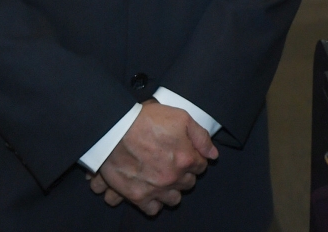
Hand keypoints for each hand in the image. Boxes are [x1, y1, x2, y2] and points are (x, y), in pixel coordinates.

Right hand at [92, 99, 218, 214]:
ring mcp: (155, 188)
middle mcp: (173, 177)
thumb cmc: (147, 120)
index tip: (186, 155)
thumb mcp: (181, 118)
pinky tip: (152, 192)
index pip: (201, 166)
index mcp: (186, 158)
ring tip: (164, 179)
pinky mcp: (137, 196)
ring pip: (174, 199)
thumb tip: (213, 154)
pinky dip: (154, 203)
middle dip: (184, 174)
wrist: (114, 129)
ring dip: (172, 190)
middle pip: (188, 183)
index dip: (194, 159)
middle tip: (173, 165)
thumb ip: (201, 137)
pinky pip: (153, 209)